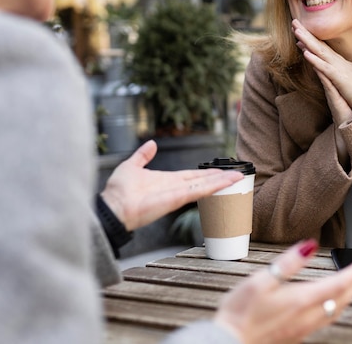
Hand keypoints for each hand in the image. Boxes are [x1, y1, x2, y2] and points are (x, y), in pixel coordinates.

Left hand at [101, 140, 242, 230]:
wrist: (112, 206)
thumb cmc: (118, 191)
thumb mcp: (132, 166)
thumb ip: (143, 155)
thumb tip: (151, 144)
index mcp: (166, 181)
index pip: (192, 176)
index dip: (206, 172)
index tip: (220, 170)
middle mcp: (175, 188)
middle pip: (202, 181)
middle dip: (219, 177)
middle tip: (237, 173)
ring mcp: (178, 193)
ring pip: (205, 185)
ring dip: (223, 181)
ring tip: (239, 176)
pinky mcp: (178, 198)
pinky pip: (200, 190)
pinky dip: (215, 185)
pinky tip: (228, 181)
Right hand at [213, 240, 351, 343]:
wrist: (230, 342)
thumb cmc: (241, 311)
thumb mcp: (260, 279)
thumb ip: (287, 262)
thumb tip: (309, 245)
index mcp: (300, 300)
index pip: (336, 285)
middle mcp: (306, 316)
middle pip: (340, 300)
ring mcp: (302, 328)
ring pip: (335, 312)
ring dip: (347, 297)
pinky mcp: (296, 334)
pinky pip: (324, 320)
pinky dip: (335, 307)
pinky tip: (330, 304)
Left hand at [292, 19, 351, 119]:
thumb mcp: (345, 79)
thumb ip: (335, 72)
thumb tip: (326, 68)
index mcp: (339, 62)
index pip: (322, 47)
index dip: (309, 37)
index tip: (298, 29)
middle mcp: (339, 62)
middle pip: (319, 45)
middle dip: (306, 33)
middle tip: (294, 22)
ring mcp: (339, 68)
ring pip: (320, 52)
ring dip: (308, 41)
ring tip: (296, 31)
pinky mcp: (340, 78)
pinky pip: (325, 68)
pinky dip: (315, 60)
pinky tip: (305, 53)